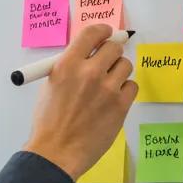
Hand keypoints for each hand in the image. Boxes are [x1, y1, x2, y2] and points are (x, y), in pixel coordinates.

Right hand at [23, 23, 138, 180]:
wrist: (56, 152)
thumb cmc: (49, 122)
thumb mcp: (51, 86)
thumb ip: (70, 67)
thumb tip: (88, 55)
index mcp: (67, 65)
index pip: (93, 33)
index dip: (102, 31)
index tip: (106, 33)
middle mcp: (89, 73)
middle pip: (113, 47)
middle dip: (110, 53)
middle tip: (106, 63)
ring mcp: (108, 89)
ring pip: (125, 65)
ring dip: (118, 72)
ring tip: (107, 87)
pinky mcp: (120, 106)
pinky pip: (132, 86)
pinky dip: (124, 91)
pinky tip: (113, 100)